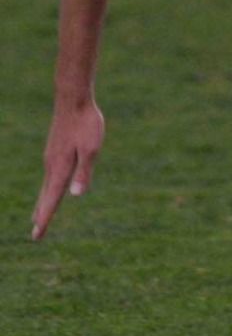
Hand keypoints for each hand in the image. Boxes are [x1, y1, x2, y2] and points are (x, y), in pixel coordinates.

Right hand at [33, 98, 105, 239]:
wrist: (74, 100)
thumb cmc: (86, 124)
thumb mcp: (91, 149)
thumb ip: (84, 172)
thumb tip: (75, 195)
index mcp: (61, 167)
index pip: (52, 198)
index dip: (46, 217)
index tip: (37, 234)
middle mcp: (51, 165)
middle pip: (46, 196)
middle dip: (41, 215)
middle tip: (36, 235)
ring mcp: (51, 157)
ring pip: (46, 185)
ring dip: (43, 202)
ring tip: (39, 216)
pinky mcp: (54, 150)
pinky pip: (49, 175)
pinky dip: (47, 188)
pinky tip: (50, 188)